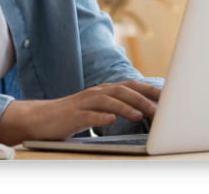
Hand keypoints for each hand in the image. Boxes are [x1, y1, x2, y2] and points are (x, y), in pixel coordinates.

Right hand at [0, 80, 160, 146]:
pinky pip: (88, 116)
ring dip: (126, 107)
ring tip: (142, 115)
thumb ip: (116, 107)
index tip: (169, 98)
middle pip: (123, 91)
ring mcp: (83, 104)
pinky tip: (110, 121)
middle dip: (143, 98)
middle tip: (162, 109)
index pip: (131, 87)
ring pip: (108, 101)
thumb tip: (145, 112)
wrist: (39, 119)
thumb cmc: (71, 116)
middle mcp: (96, 93)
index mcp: (103, 91)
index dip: (150, 90)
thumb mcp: (97, 110)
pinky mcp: (72, 116)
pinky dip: (101, 118)